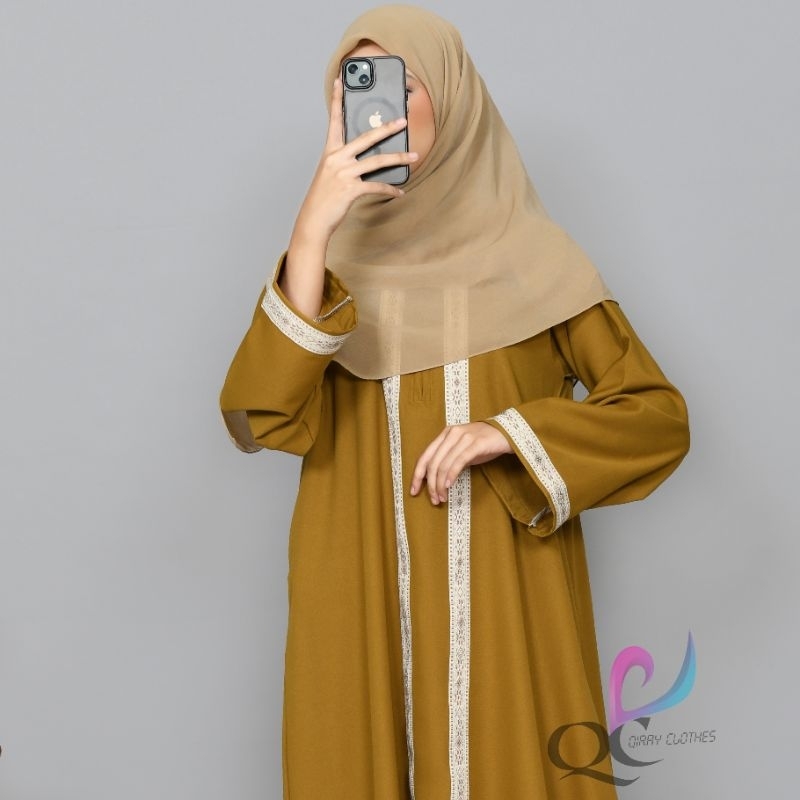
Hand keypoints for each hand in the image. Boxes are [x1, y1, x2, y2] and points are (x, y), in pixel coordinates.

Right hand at [293, 78, 418, 241]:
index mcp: (330, 152)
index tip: (339, 80)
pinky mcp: (351, 190)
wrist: (314, 220)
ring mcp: (344, 174)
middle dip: (387, 128)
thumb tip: (369, 157)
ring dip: (399, 158)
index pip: (334, 121)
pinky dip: (390, 189)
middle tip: (402, 121)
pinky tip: (399, 191)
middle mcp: (337, 159)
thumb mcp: (331, 174)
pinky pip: (376, 186)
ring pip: (377, 161)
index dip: (336, 99)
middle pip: (366, 138)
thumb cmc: (323, 198)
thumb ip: (346, 162)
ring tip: (414, 157)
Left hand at [410, 422, 511, 504]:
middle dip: (431, 484)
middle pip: (433, 463)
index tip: (414, 491)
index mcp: (445, 434)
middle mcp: (452, 434)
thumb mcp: (462, 450)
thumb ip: (449, 459)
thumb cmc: (484, 444)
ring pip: (444, 464)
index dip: (417, 475)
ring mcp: (463, 437)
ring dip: (440, 484)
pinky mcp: (476, 443)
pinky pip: (458, 461)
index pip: (425, 456)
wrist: (507, 434)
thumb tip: (434, 480)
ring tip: (442, 497)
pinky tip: (448, 485)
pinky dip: (451, 475)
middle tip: (434, 499)